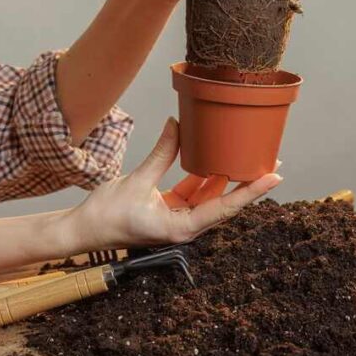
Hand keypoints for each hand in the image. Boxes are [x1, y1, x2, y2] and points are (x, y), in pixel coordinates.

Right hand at [62, 118, 281, 249]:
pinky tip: (216, 159)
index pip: (225, 208)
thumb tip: (178, 124)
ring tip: (250, 159)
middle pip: (225, 203)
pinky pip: (194, 194)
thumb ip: (162, 153)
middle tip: (272, 162)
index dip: (251, 191)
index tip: (273, 176)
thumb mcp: (137, 180)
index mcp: (181, 228)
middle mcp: (185, 227)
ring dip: (228, 179)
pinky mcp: (170, 212)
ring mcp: (179, 220)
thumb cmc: (106, 215)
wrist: (81, 230)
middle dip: (247, 183)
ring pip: (211, 197)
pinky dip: (204, 177)